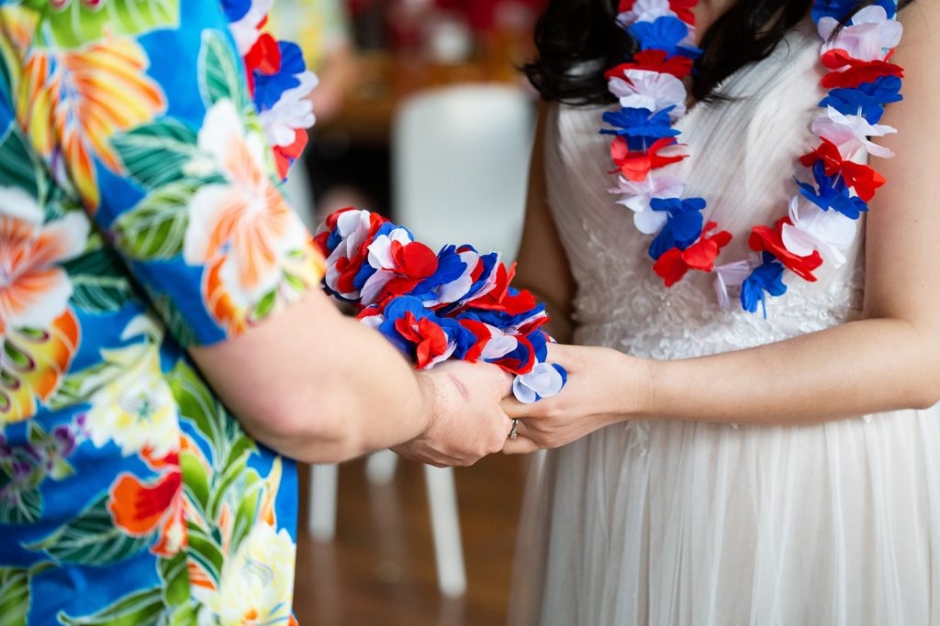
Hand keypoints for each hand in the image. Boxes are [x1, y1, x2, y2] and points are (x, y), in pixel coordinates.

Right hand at [393, 361, 514, 466]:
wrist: (412, 405)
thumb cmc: (453, 392)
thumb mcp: (492, 376)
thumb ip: (506, 383)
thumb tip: (509, 383)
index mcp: (495, 438)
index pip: (503, 418)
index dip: (492, 399)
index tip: (480, 387)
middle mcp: (473, 454)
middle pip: (478, 428)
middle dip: (470, 412)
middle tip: (459, 392)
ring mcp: (446, 458)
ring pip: (453, 436)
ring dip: (449, 421)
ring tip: (439, 401)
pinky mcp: (422, 457)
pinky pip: (430, 440)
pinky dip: (429, 427)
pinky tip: (424, 411)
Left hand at [501, 344, 649, 453]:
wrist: (634, 393)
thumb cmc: (606, 370)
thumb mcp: (571, 355)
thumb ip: (536, 353)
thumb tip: (508, 344)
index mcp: (546, 407)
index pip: (498, 404)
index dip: (491, 386)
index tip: (494, 370)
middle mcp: (543, 429)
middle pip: (499, 418)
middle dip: (494, 398)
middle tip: (501, 378)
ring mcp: (548, 439)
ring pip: (506, 431)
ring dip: (503, 413)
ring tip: (513, 391)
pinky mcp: (552, 443)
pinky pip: (518, 442)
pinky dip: (513, 428)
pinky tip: (522, 406)